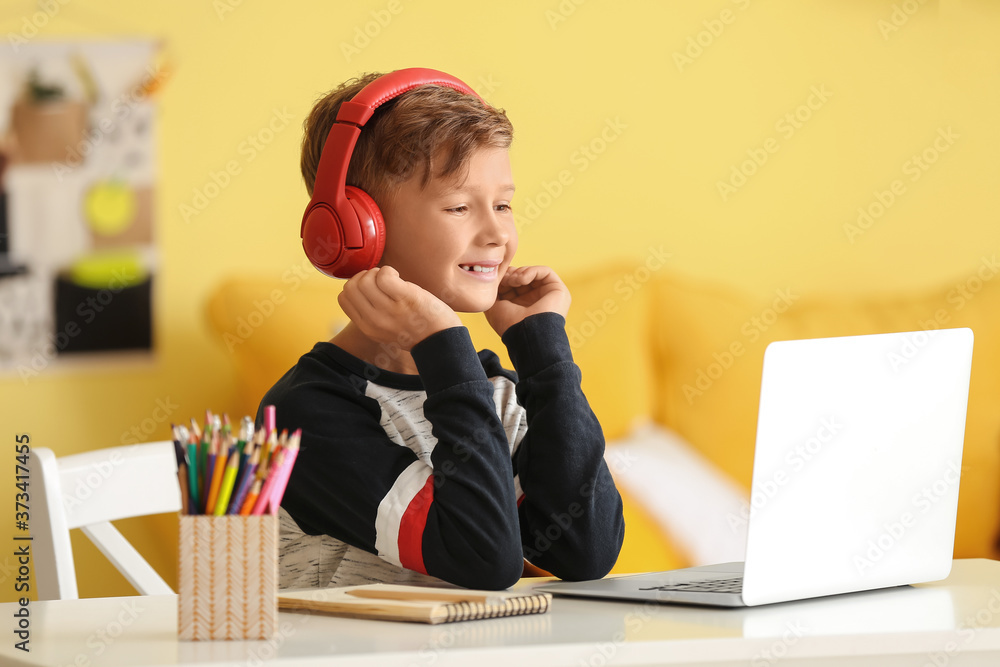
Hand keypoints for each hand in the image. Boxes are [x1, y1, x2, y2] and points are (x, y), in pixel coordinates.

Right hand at [337, 266, 460, 350]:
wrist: (441, 341)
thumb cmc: (415, 330)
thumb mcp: (384, 329)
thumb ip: (370, 313)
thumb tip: (361, 286)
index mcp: (366, 327)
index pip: (343, 298)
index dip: (355, 285)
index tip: (371, 287)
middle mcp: (374, 320)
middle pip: (351, 286)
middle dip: (364, 276)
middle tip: (382, 281)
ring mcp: (388, 309)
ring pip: (365, 279)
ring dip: (378, 272)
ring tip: (393, 280)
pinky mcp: (404, 298)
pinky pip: (384, 275)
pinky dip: (389, 271)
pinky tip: (399, 277)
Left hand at [485, 265, 570, 337]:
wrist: (527, 334)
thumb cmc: (509, 324)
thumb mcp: (494, 306)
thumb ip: (494, 290)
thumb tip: (497, 275)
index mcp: (521, 307)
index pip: (512, 285)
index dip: (503, 279)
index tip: (496, 279)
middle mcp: (535, 301)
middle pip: (522, 277)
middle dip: (511, 274)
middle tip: (504, 278)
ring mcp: (547, 295)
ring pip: (532, 273)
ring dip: (519, 273)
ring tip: (513, 280)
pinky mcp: (558, 289)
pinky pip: (544, 271)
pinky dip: (531, 271)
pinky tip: (522, 279)